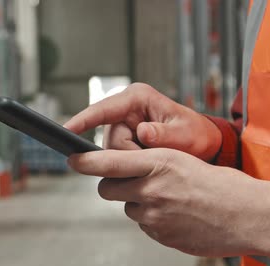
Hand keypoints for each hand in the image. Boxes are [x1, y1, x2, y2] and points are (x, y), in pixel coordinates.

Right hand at [64, 83, 221, 161]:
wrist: (202, 144)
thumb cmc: (196, 134)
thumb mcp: (185, 135)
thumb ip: (164, 135)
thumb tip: (143, 132)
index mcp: (138, 98)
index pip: (104, 109)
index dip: (84, 120)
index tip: (67, 129)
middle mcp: (125, 109)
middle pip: (109, 139)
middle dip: (128, 154)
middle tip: (154, 157)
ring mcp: (122, 124)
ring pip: (111, 151)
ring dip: (131, 160)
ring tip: (155, 158)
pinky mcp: (123, 138)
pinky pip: (116, 156)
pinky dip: (130, 163)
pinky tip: (146, 161)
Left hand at [68, 148, 260, 256]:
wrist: (248, 216)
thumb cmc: (220, 184)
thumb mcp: (184, 161)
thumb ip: (151, 165)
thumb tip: (122, 169)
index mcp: (159, 163)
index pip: (109, 162)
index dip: (85, 160)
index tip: (71, 158)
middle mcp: (151, 189)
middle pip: (107, 189)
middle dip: (112, 185)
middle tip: (129, 182)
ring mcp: (154, 216)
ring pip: (128, 208)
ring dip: (139, 204)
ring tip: (170, 201)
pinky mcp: (159, 236)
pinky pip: (144, 226)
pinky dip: (153, 220)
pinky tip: (177, 216)